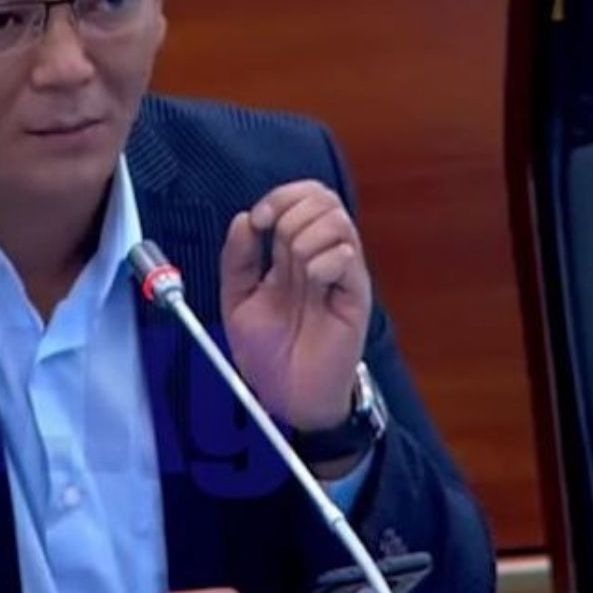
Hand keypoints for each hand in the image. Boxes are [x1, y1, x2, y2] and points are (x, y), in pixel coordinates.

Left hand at [219, 181, 371, 431]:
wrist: (288, 395)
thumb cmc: (269, 353)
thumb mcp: (236, 300)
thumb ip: (237, 259)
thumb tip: (243, 220)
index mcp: (293, 253)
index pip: (302, 197)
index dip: (281, 197)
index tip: (260, 221)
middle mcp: (321, 256)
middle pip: (322, 198)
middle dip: (291, 213)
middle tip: (277, 248)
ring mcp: (341, 274)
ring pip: (336, 220)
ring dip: (306, 238)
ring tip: (297, 272)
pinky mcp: (355, 295)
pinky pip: (346, 256)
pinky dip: (323, 262)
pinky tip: (314, 284)